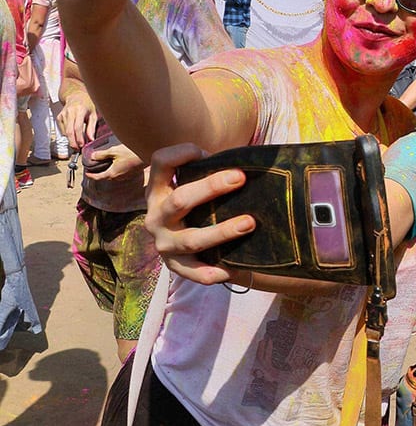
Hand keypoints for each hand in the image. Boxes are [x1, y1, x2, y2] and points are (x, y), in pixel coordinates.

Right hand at [58, 97, 98, 149]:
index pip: (77, 127)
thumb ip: (92, 128)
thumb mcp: (93, 115)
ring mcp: (63, 114)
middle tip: (77, 149)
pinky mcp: (59, 117)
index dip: (79, 138)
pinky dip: (67, 135)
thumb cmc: (87, 105)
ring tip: (77, 144)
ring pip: (65, 131)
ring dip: (70, 139)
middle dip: (73, 142)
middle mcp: (69, 112)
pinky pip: (62, 129)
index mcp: (79, 110)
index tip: (81, 145)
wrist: (76, 96)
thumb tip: (91, 140)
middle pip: (69, 131)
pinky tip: (73, 135)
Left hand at [85, 143, 144, 179]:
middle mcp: (118, 177)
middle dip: (101, 173)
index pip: (98, 177)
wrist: (148, 154)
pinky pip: (122, 173)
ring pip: (114, 175)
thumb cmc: (131, 153)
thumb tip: (92, 157)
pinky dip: (117, 169)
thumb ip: (101, 155)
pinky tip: (120, 162)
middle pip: (106, 177)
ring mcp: (126, 176)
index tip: (87, 173)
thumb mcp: (113, 151)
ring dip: (110, 171)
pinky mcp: (132, 173)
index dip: (91, 175)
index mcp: (112, 173)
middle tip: (97, 166)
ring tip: (108, 164)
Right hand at [145, 142, 254, 284]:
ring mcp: (164, 243)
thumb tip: (247, 161)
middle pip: (179, 200)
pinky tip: (231, 270)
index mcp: (158, 190)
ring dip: (221, 231)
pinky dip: (211, 273)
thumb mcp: (193, 185)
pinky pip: (193, 272)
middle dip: (210, 188)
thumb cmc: (197, 203)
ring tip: (249, 223)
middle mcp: (156, 216)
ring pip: (191, 239)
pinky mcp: (176, 266)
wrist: (183, 245)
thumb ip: (208, 170)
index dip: (181, 153)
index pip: (160, 163)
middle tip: (240, 178)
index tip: (206, 153)